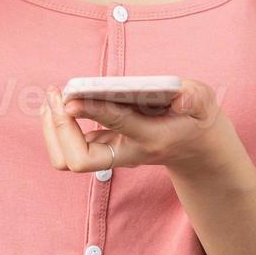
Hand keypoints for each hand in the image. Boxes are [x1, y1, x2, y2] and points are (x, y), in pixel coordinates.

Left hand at [41, 78, 241, 176]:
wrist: (195, 147)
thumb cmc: (195, 118)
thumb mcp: (203, 103)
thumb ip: (193, 98)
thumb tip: (179, 99)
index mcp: (151, 138)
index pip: (117, 125)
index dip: (93, 110)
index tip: (72, 98)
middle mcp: (126, 151)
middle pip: (79, 159)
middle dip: (61, 128)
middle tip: (58, 95)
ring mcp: (112, 153)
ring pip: (67, 159)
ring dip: (53, 130)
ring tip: (52, 97)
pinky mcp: (102, 147)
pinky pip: (68, 148)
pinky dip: (56, 126)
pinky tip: (57, 102)